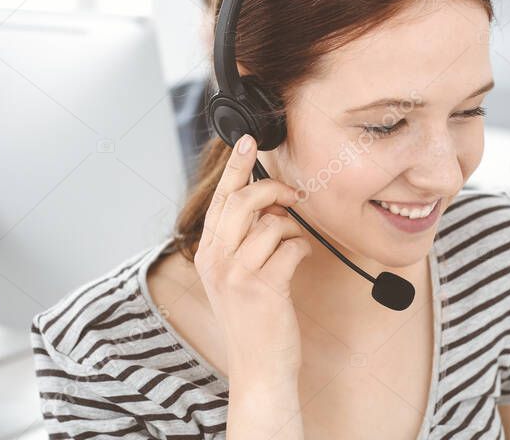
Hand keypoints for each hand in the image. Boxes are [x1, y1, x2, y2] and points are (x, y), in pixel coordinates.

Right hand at [194, 134, 311, 379]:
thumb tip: (264, 202)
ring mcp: (237, 274)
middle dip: (274, 191)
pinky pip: (292, 247)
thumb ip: (241, 240)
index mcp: (207, 253)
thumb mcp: (234, 277)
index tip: (247, 142)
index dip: (235, 167)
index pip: (220, 199)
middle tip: (292, 197)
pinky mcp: (263, 287)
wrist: (258, 368)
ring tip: (291, 248)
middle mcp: (216, 260)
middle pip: (244, 201)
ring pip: (272, 223)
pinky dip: (302, 250)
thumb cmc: (253, 320)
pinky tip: (297, 264)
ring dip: (291, 230)